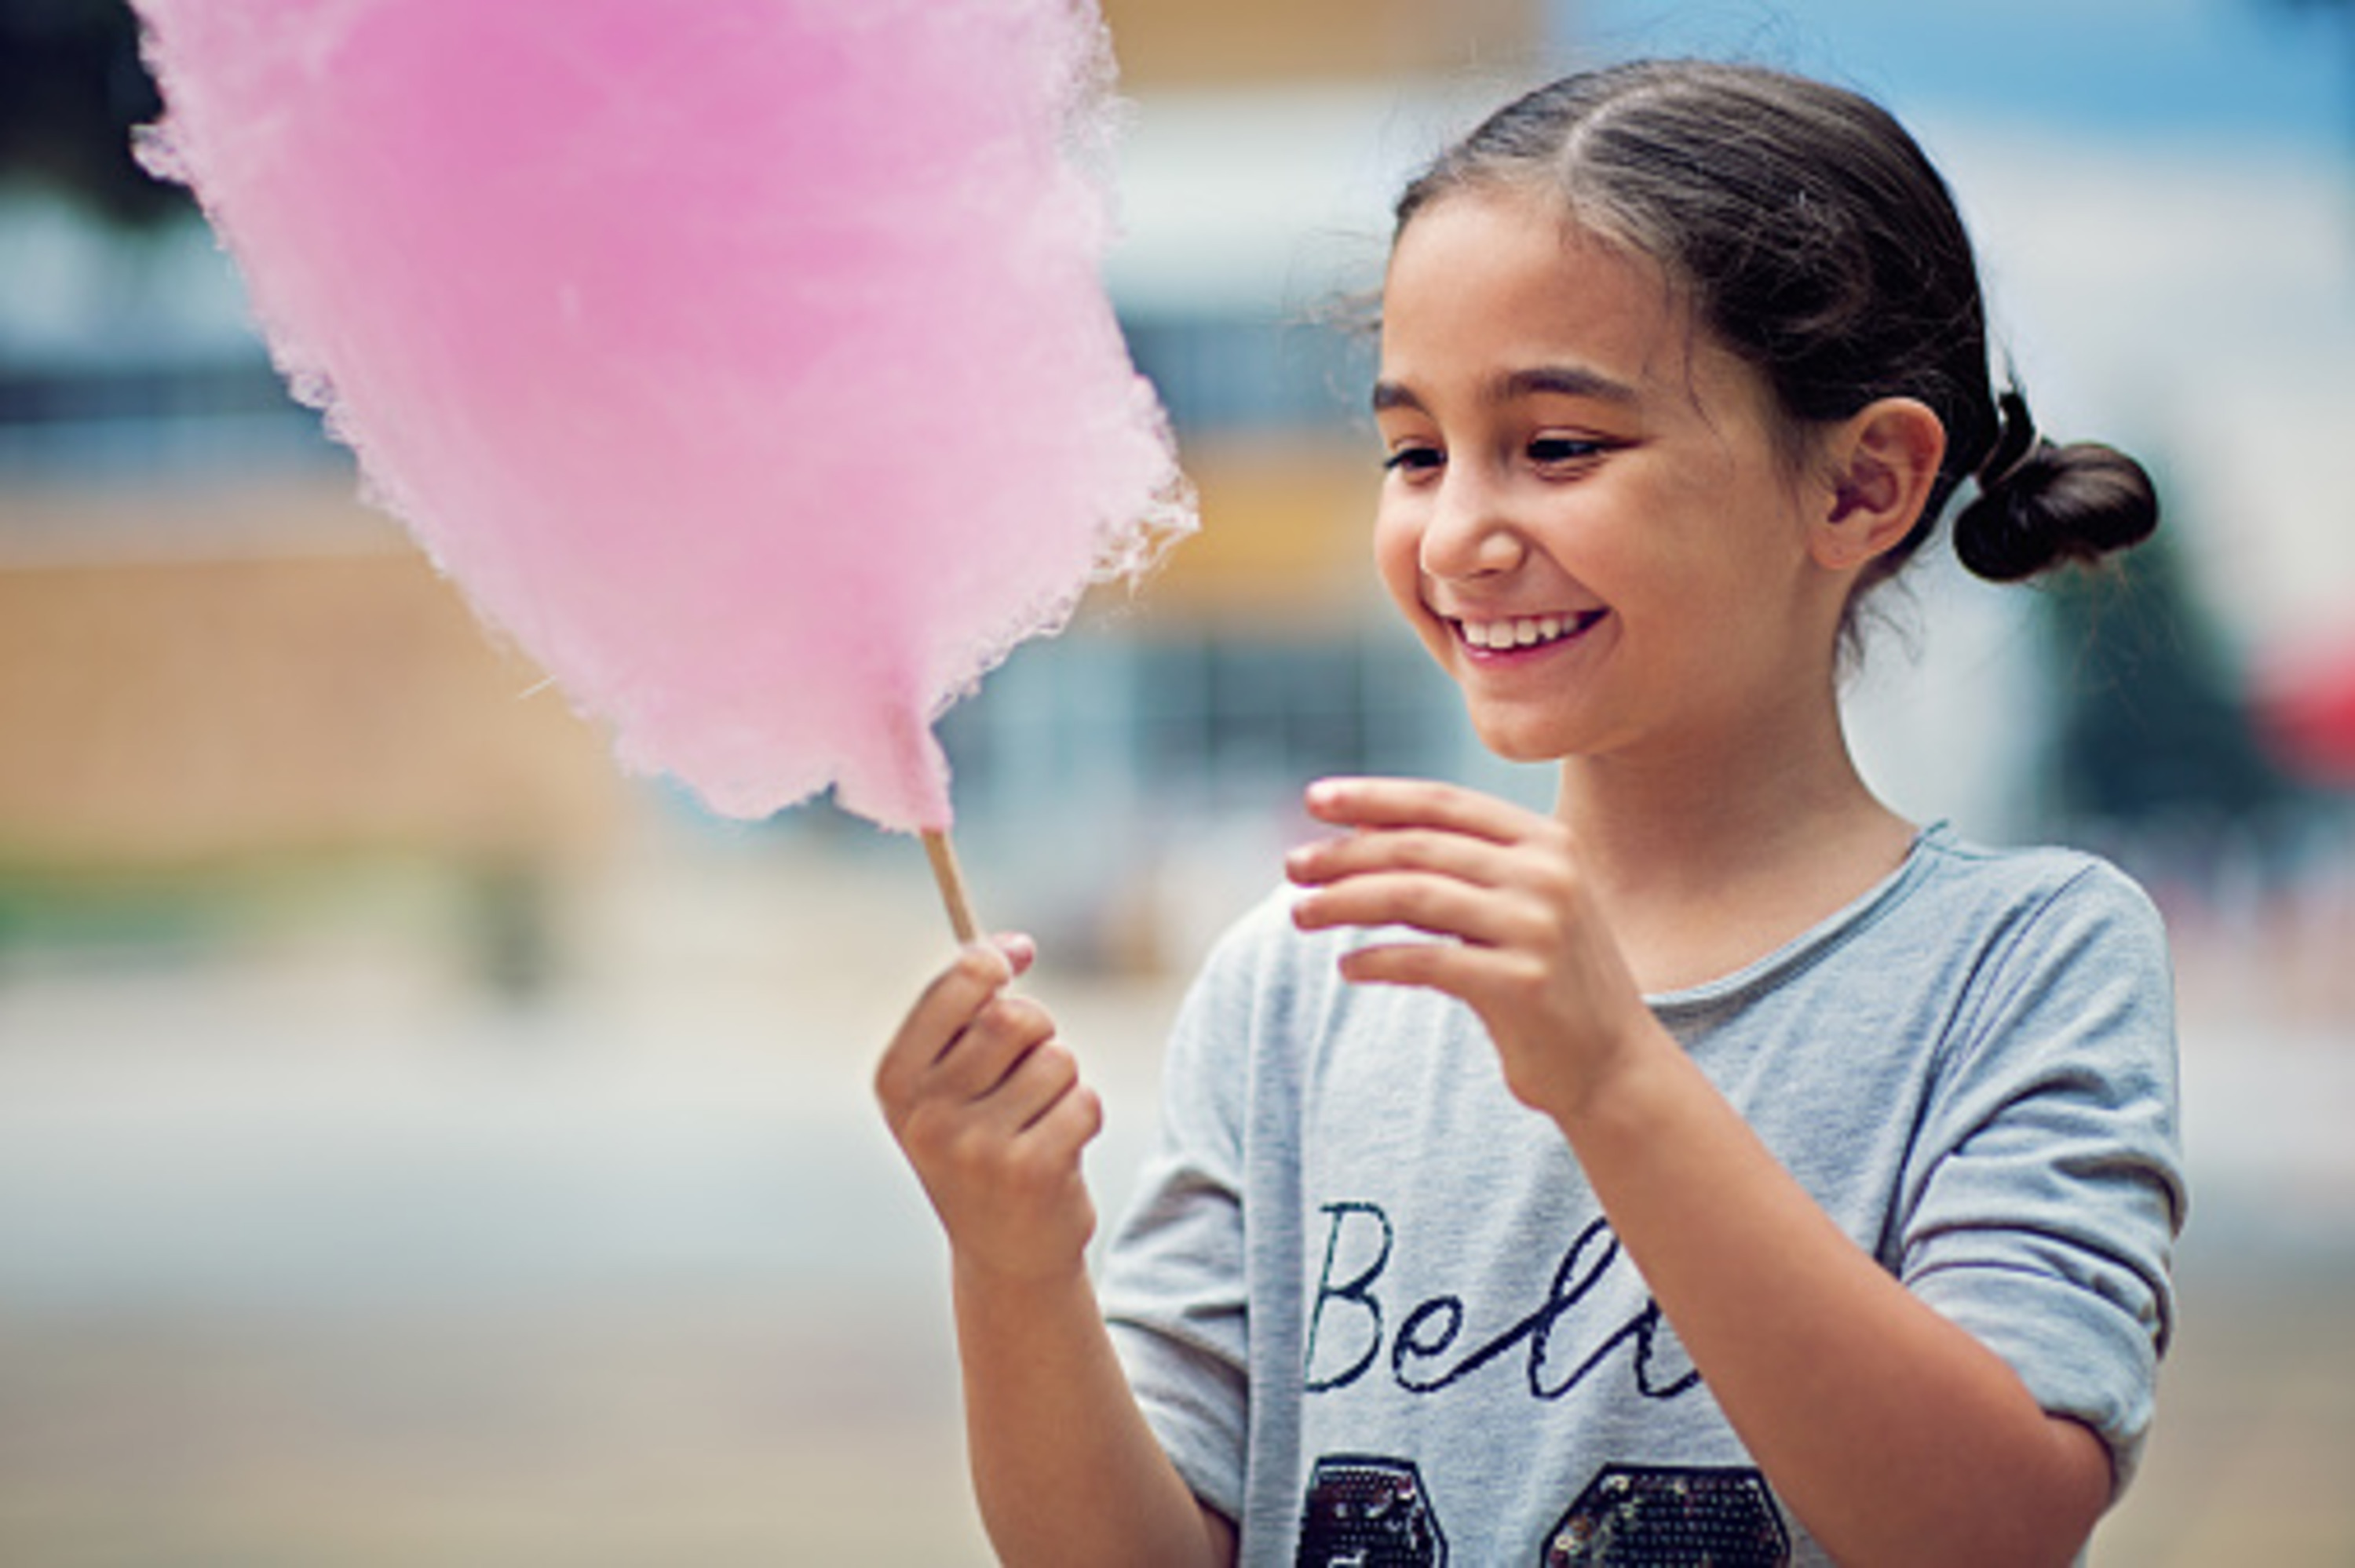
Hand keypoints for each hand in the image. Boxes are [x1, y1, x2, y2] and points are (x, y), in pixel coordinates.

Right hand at [875, 935, 1101, 1282]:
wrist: (1006, 1253)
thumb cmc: (983, 1142)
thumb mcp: (952, 1080)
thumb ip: (973, 1010)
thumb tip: (1015, 945)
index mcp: (896, 1080)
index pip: (955, 982)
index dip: (993, 960)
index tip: (1015, 956)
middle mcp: (926, 1114)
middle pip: (1015, 1017)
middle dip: (1039, 1030)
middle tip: (1030, 1067)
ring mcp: (975, 1147)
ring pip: (1057, 1059)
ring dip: (1064, 1080)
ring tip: (1039, 1119)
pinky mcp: (1029, 1173)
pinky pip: (1084, 1101)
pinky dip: (1084, 1116)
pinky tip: (1059, 1150)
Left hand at [1284, 777, 1664, 1122]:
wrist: (1613, 1065)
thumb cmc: (1549, 979)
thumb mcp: (1518, 904)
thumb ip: (1460, 866)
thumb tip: (1358, 833)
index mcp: (1546, 840)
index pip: (1443, 802)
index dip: (1375, 796)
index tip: (1315, 799)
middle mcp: (1548, 873)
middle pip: (1419, 846)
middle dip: (1344, 853)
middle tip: (1292, 866)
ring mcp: (1539, 926)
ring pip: (1412, 896)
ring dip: (1344, 902)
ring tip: (1300, 913)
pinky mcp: (1522, 983)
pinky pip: (1426, 961)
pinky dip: (1376, 961)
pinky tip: (1348, 969)